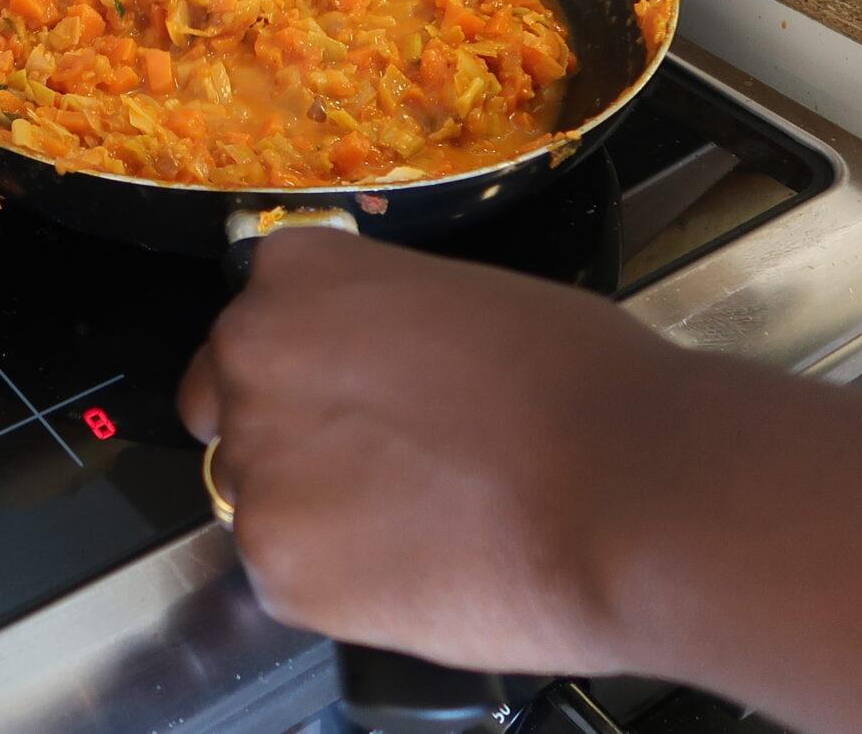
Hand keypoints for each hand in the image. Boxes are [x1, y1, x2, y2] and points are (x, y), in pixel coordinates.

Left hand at [177, 229, 680, 676]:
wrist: (628, 489)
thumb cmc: (579, 385)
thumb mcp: (459, 299)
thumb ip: (377, 325)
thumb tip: (367, 366)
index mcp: (294, 276)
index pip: (253, 327)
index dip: (306, 373)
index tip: (348, 398)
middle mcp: (250, 356)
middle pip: (233, 410)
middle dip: (294, 440)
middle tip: (381, 469)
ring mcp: (256, 463)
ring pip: (262, 499)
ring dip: (317, 514)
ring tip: (419, 521)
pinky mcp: (276, 565)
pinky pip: (289, 576)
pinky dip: (339, 584)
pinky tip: (418, 565)